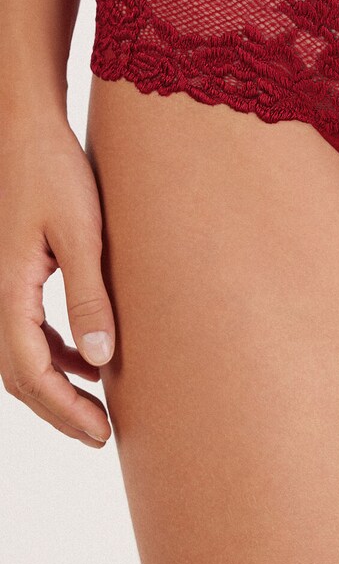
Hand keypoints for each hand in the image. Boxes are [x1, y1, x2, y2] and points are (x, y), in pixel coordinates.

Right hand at [0, 115, 114, 446]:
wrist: (28, 129)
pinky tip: (90, 359)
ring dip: (58, 383)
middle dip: (59, 408)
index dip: (63, 409)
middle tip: (103, 434)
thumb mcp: (82, 234)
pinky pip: (28, 328)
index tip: (100, 433)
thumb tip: (100, 360)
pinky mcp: (15, 271)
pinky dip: (57, 351)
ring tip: (99, 406)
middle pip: (20, 373)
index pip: (29, 372)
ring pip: (22, 354)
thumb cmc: (56, 173)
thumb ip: (89, 296)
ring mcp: (2, 283)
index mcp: (8, 289)